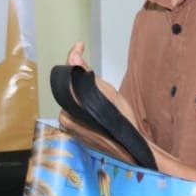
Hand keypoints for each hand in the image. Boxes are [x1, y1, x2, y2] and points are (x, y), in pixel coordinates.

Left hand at [59, 43, 146, 160]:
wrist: (130, 149)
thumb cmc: (123, 122)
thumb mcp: (109, 93)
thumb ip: (87, 74)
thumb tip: (73, 57)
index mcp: (72, 107)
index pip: (67, 77)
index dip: (73, 58)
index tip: (79, 46)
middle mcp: (65, 118)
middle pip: (69, 90)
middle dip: (81, 80)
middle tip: (96, 76)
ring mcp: (67, 128)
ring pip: (72, 101)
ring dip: (83, 94)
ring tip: (100, 95)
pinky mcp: (71, 134)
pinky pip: (74, 112)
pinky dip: (83, 105)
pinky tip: (95, 105)